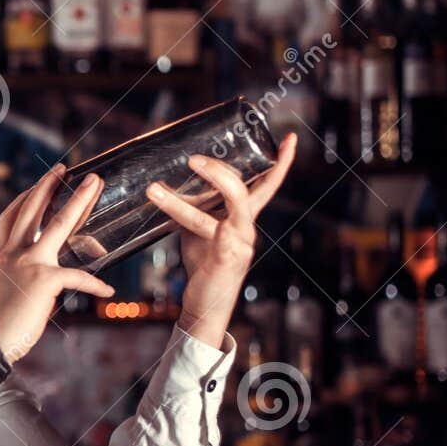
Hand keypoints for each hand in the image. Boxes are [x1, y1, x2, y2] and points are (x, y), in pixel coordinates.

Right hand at [0, 162, 114, 363]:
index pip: (11, 217)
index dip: (25, 198)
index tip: (38, 186)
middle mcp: (13, 252)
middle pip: (33, 208)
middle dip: (50, 185)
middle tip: (65, 168)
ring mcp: (29, 263)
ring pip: (58, 224)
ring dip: (78, 200)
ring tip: (94, 183)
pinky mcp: (45, 280)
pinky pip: (78, 277)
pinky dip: (95, 285)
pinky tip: (108, 290)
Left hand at [144, 133, 297, 349]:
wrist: (204, 306)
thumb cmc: (204, 265)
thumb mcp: (199, 230)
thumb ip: (197, 207)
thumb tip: (171, 182)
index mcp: (245, 219)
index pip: (267, 186)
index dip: (280, 163)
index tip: (290, 139)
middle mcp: (247, 228)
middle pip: (245, 189)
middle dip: (221, 170)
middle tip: (192, 158)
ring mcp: (240, 241)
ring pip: (226, 204)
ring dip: (188, 193)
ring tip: (156, 186)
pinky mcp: (226, 254)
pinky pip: (203, 225)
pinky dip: (179, 210)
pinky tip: (160, 201)